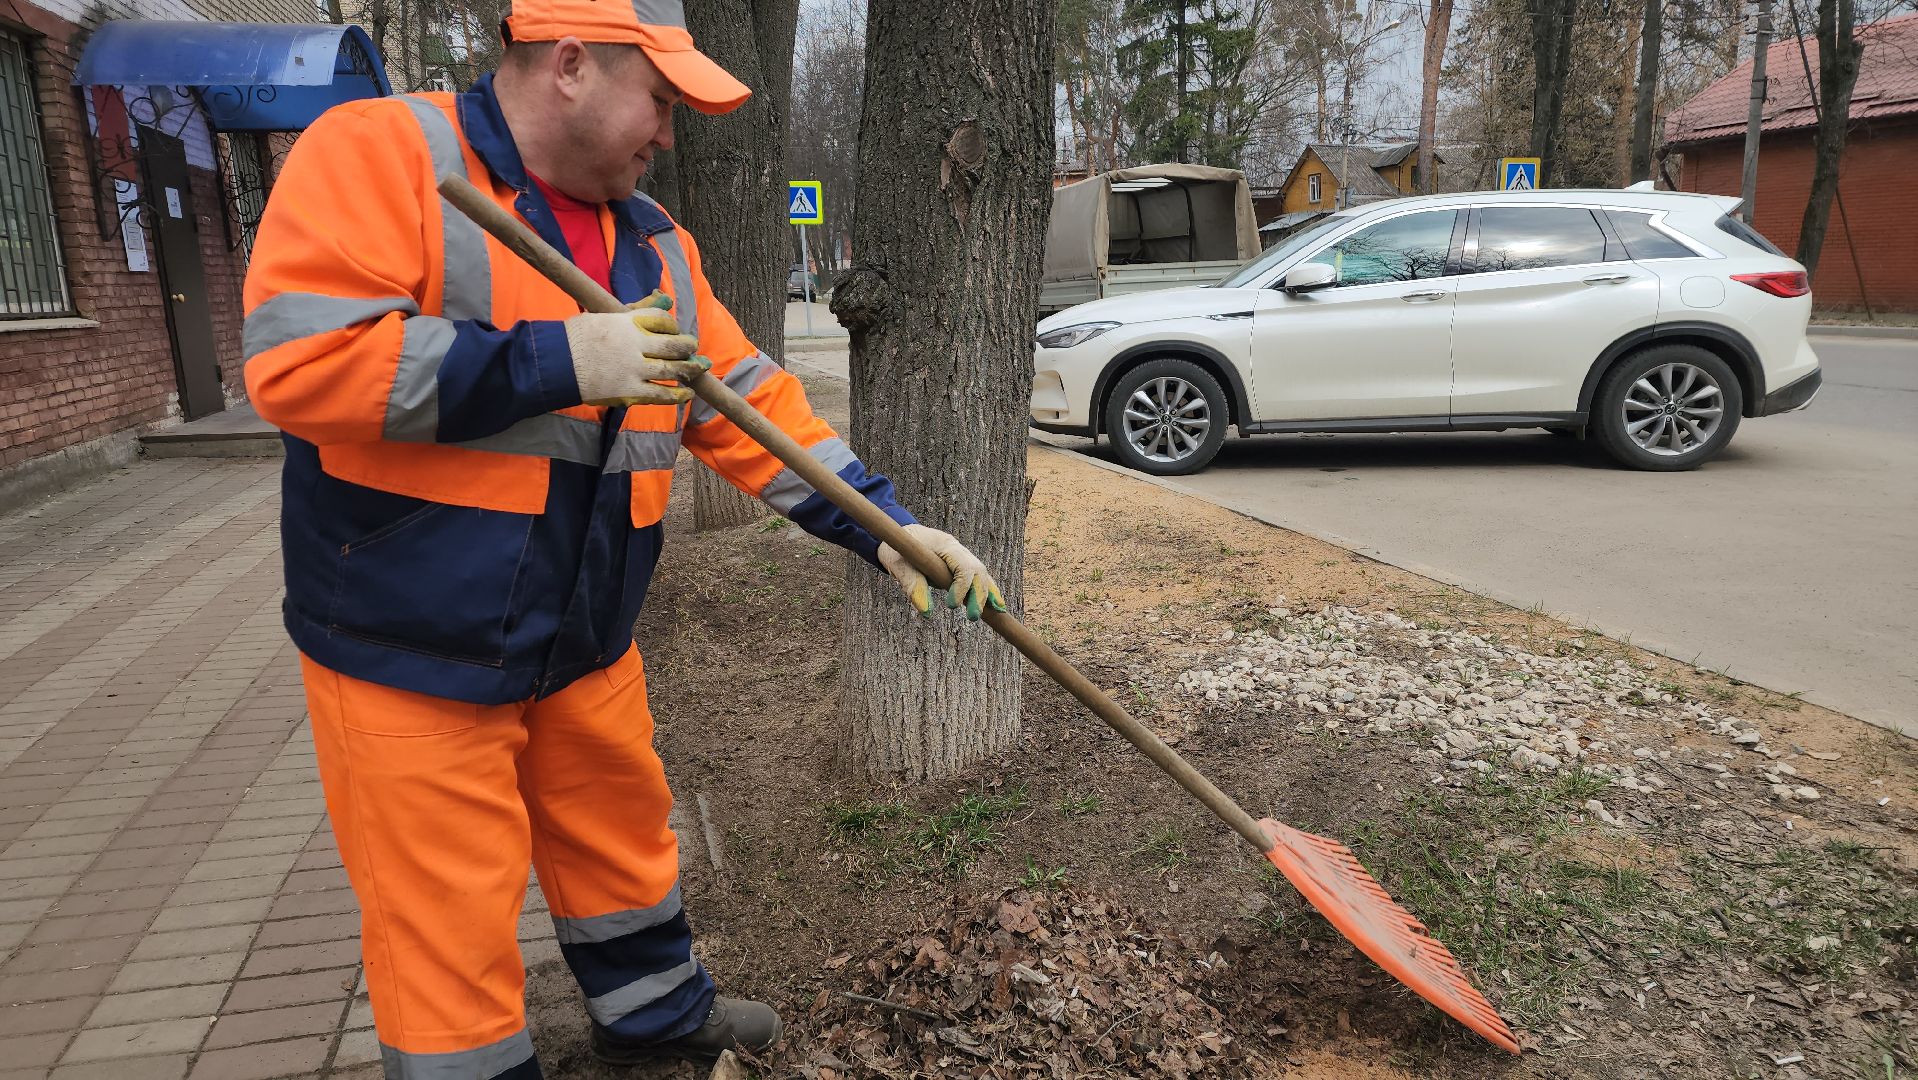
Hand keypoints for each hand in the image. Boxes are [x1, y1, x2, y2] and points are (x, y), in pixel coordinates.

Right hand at [566, 291, 708, 405]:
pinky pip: (660, 394)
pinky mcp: (630, 392)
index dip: (671, 324)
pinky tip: (687, 392)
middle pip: (672, 344)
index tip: (673, 329)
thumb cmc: (575, 338)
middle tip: (693, 347)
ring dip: (689, 368)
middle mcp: (635, 345)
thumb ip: (636, 308)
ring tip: (699, 367)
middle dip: (687, 345)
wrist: (555, 364)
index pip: (661, 319)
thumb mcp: (603, 315)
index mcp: (627, 322)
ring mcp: (634, 369)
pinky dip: (677, 394)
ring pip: (671, 369)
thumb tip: (665, 298)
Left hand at [878, 524, 1005, 620]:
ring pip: (982, 574)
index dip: (962, 587)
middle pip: (978, 571)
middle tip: (973, 617)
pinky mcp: (960, 563)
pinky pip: (979, 577)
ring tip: (996, 613)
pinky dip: (988, 590)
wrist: (898, 534)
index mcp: (944, 545)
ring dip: (987, 594)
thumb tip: (927, 612)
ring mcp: (962, 555)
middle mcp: (958, 549)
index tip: (951, 605)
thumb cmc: (896, 548)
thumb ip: (913, 586)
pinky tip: (997, 605)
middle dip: (979, 595)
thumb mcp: (899, 566)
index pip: (964, 566)